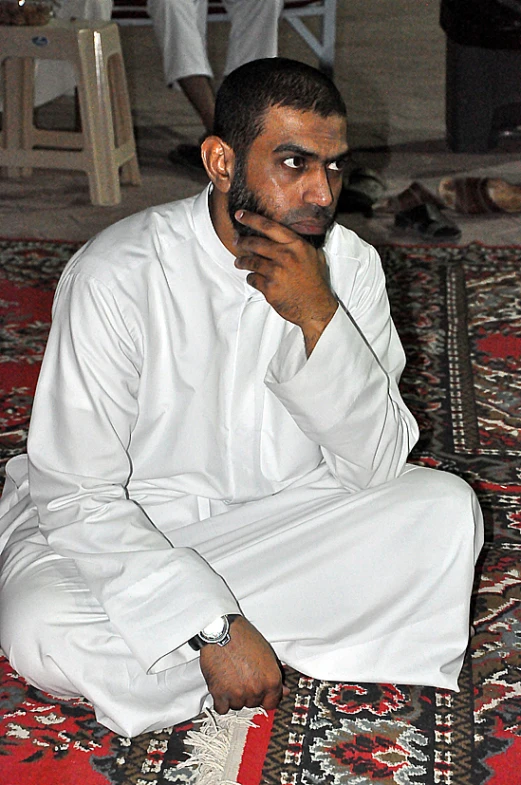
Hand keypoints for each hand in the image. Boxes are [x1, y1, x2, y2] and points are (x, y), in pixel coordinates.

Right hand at [199, 616, 287, 713]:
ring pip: (237, 706)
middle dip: (248, 693)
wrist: (221, 631)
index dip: (265, 697)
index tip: (260, 693)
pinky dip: (221, 700)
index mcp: (271, 680)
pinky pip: (222, 708)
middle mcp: (256, 689)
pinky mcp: (220, 694)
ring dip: (234, 697)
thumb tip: (284, 691)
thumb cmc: (243, 637)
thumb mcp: (266, 653)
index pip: (272, 703)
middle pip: (254, 704)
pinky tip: (221, 686)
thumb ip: (275, 674)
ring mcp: (238, 693)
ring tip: (230, 677)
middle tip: (242, 676)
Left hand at [234, 210, 337, 354]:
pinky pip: (252, 279)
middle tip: (236, 240)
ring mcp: (276, 272)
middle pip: (255, 243)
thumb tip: (287, 235)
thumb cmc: (316, 282)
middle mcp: (286, 256)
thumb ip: (300, 244)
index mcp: (296, 245)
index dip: (251, 219)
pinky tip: (254, 279)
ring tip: (239, 262)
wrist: (316, 307)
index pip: (269, 226)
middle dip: (242, 241)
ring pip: (251, 261)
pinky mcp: (269, 287)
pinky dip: (251, 278)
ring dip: (242, 261)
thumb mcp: (314, 256)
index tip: (240, 215)